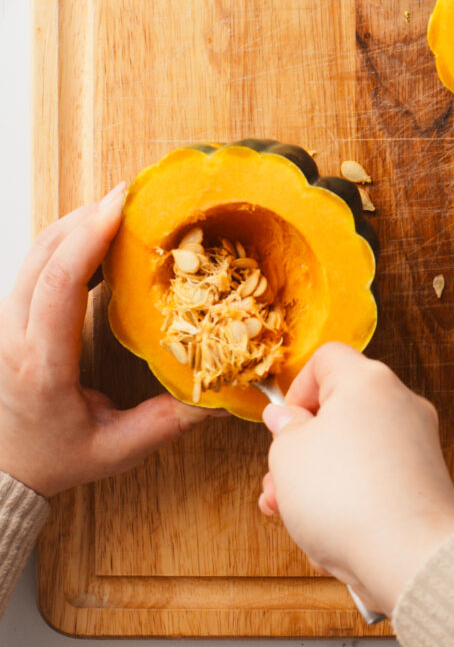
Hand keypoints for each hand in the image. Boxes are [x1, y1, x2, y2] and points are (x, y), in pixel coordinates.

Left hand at [0, 184, 218, 497]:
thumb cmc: (60, 458)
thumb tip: (223, 393)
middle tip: (130, 194)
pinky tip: (98, 234)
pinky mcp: (9, 315)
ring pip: (34, 252)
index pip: (57, 287)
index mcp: (41, 366)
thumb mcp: (118, 448)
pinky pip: (34, 262)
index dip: (86, 240)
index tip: (118, 208)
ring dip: (75, 223)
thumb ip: (170, 421)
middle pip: (43, 255)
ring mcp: (5, 322)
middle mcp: (13, 336)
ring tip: (119, 207)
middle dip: (86, 217)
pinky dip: (66, 239)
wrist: (4, 469)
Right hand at [258, 342, 453, 615]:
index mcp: (367, 380)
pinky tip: (328, 537)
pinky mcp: (425, 480)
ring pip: (354, 449)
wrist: (408, 557)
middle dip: (302, 448)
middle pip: (339, 410)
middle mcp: (400, 402)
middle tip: (278, 483)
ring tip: (293, 517)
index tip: (283, 426)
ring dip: (319, 479)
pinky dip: (351, 499)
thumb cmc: (345, 498)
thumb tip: (288, 420)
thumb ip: (284, 430)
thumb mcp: (288, 456)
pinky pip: (377, 479)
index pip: (326, 358)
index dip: (297, 389)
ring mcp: (418, 441)